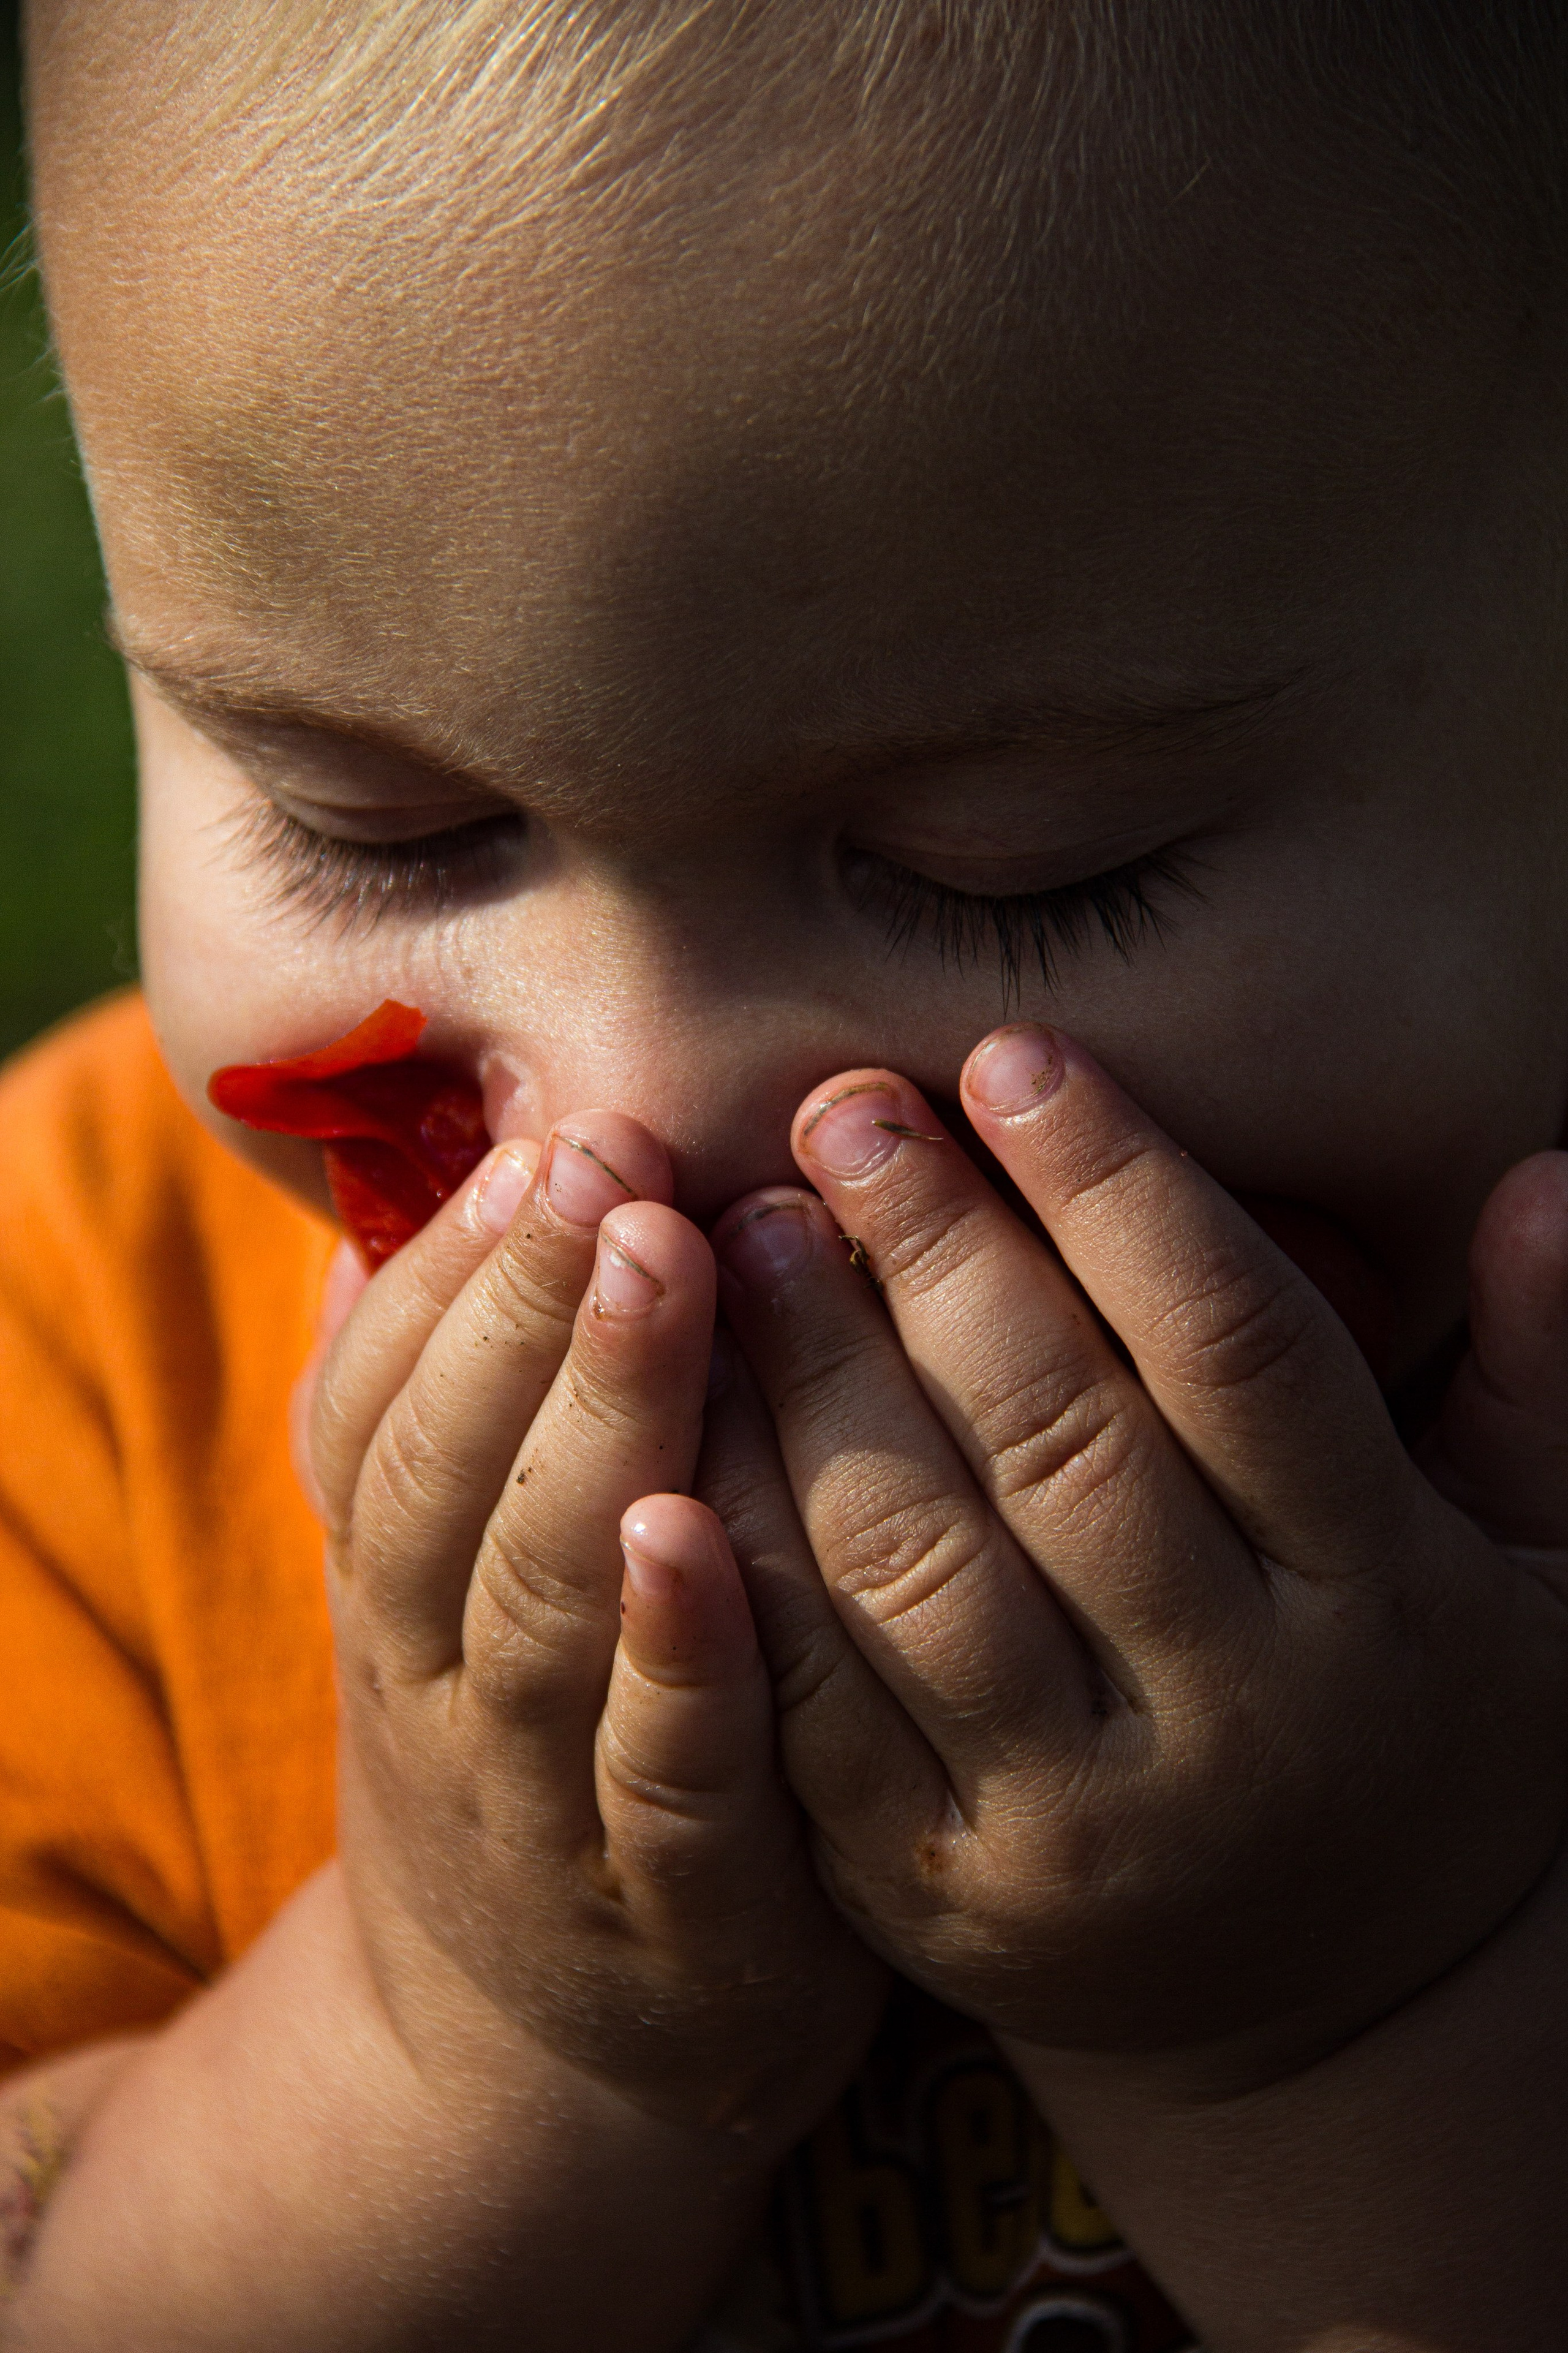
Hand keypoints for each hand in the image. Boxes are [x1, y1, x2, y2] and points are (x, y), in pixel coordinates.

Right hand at [308, 1112, 881, 2150]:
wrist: (531, 2059)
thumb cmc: (524, 1749)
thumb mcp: (447, 1598)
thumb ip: (439, 1423)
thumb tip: (398, 1216)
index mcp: (397, 1585)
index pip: (378, 1407)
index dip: (451, 1270)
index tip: (543, 1136)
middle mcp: (443, 1680)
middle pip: (452, 1475)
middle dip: (522, 1304)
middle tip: (607, 1154)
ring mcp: (546, 1799)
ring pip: (546, 1599)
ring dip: (596, 1426)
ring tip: (659, 1268)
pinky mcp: (676, 1905)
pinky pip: (663, 1771)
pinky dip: (676, 1655)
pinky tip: (702, 1534)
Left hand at [703, 1022, 1567, 2089]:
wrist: (1336, 2021)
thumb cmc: (1428, 1731)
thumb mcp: (1543, 1572)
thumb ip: (1541, 1380)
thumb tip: (1547, 1176)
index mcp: (1385, 1608)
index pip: (1240, 1353)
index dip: (1120, 1188)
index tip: (1012, 1054)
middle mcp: (1232, 1723)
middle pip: (1055, 1440)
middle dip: (935, 1255)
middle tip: (840, 1109)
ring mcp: (1070, 1827)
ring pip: (910, 1564)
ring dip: (812, 1378)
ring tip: (740, 1228)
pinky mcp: (932, 1899)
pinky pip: (808, 1705)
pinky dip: (731, 1558)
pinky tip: (677, 1420)